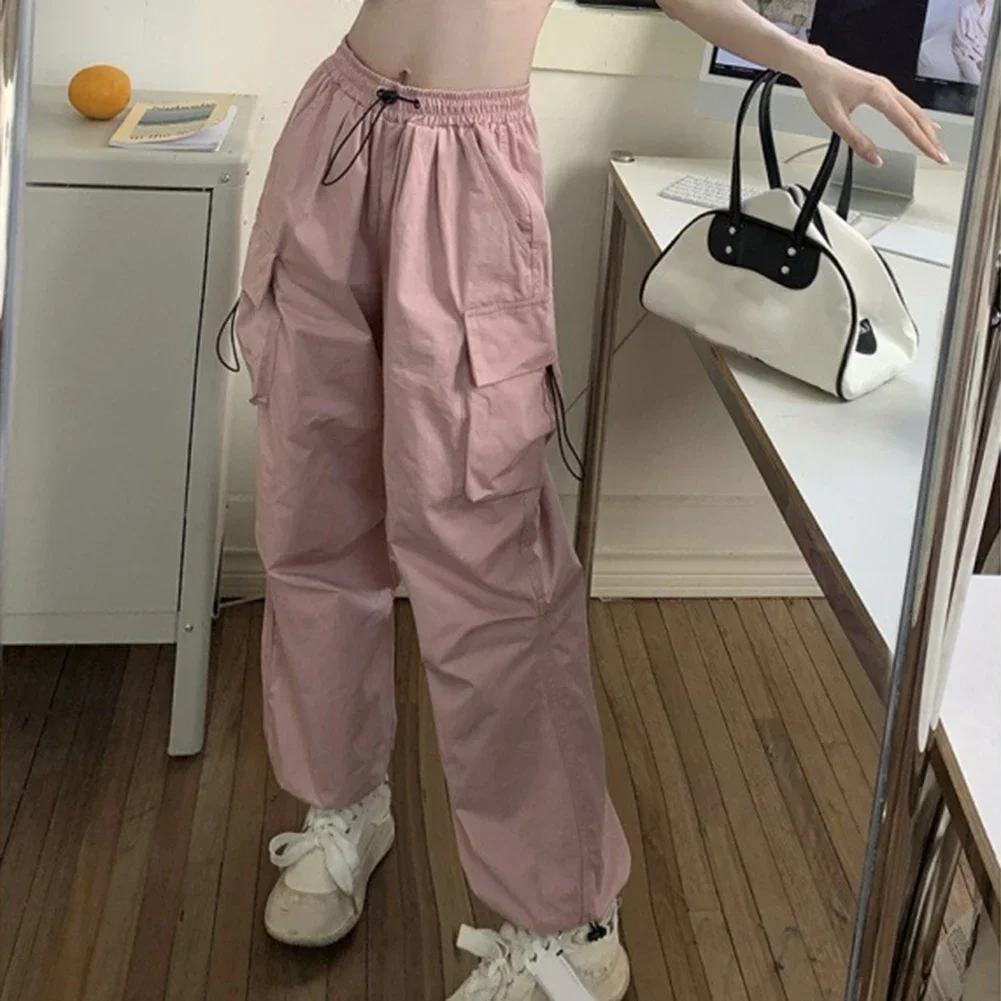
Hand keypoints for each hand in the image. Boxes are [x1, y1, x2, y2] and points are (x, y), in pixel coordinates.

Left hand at [795, 47, 949, 165]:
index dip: (922, 142)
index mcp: (878, 94)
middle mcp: (885, 88)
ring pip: (913, 108)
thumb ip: (856, 141)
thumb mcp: (835, 120)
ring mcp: (884, 86)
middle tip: (940, 155)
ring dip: (926, 127)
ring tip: (935, 144)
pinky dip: (917, 116)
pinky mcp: (879, 87)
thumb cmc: (822, 87)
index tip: (933, 155)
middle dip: (930, 137)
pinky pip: (905, 103)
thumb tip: (874, 159)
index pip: (907, 124)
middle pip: (916, 116)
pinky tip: (922, 123)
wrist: (814, 68)